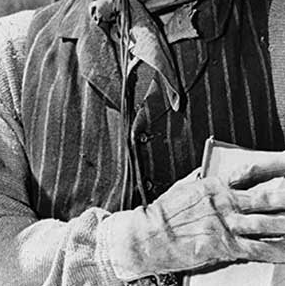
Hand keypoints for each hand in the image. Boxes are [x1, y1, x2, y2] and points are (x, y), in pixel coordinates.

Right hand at [102, 162, 284, 280]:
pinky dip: (277, 251)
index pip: (249, 173)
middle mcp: (223, 203)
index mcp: (213, 186)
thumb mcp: (181, 188)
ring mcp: (226, 225)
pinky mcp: (226, 246)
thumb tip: (206, 171)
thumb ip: (199, 180)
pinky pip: (259, 249)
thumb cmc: (161, 214)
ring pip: (268, 224)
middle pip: (266, 198)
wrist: (147, 235)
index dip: (272, 169)